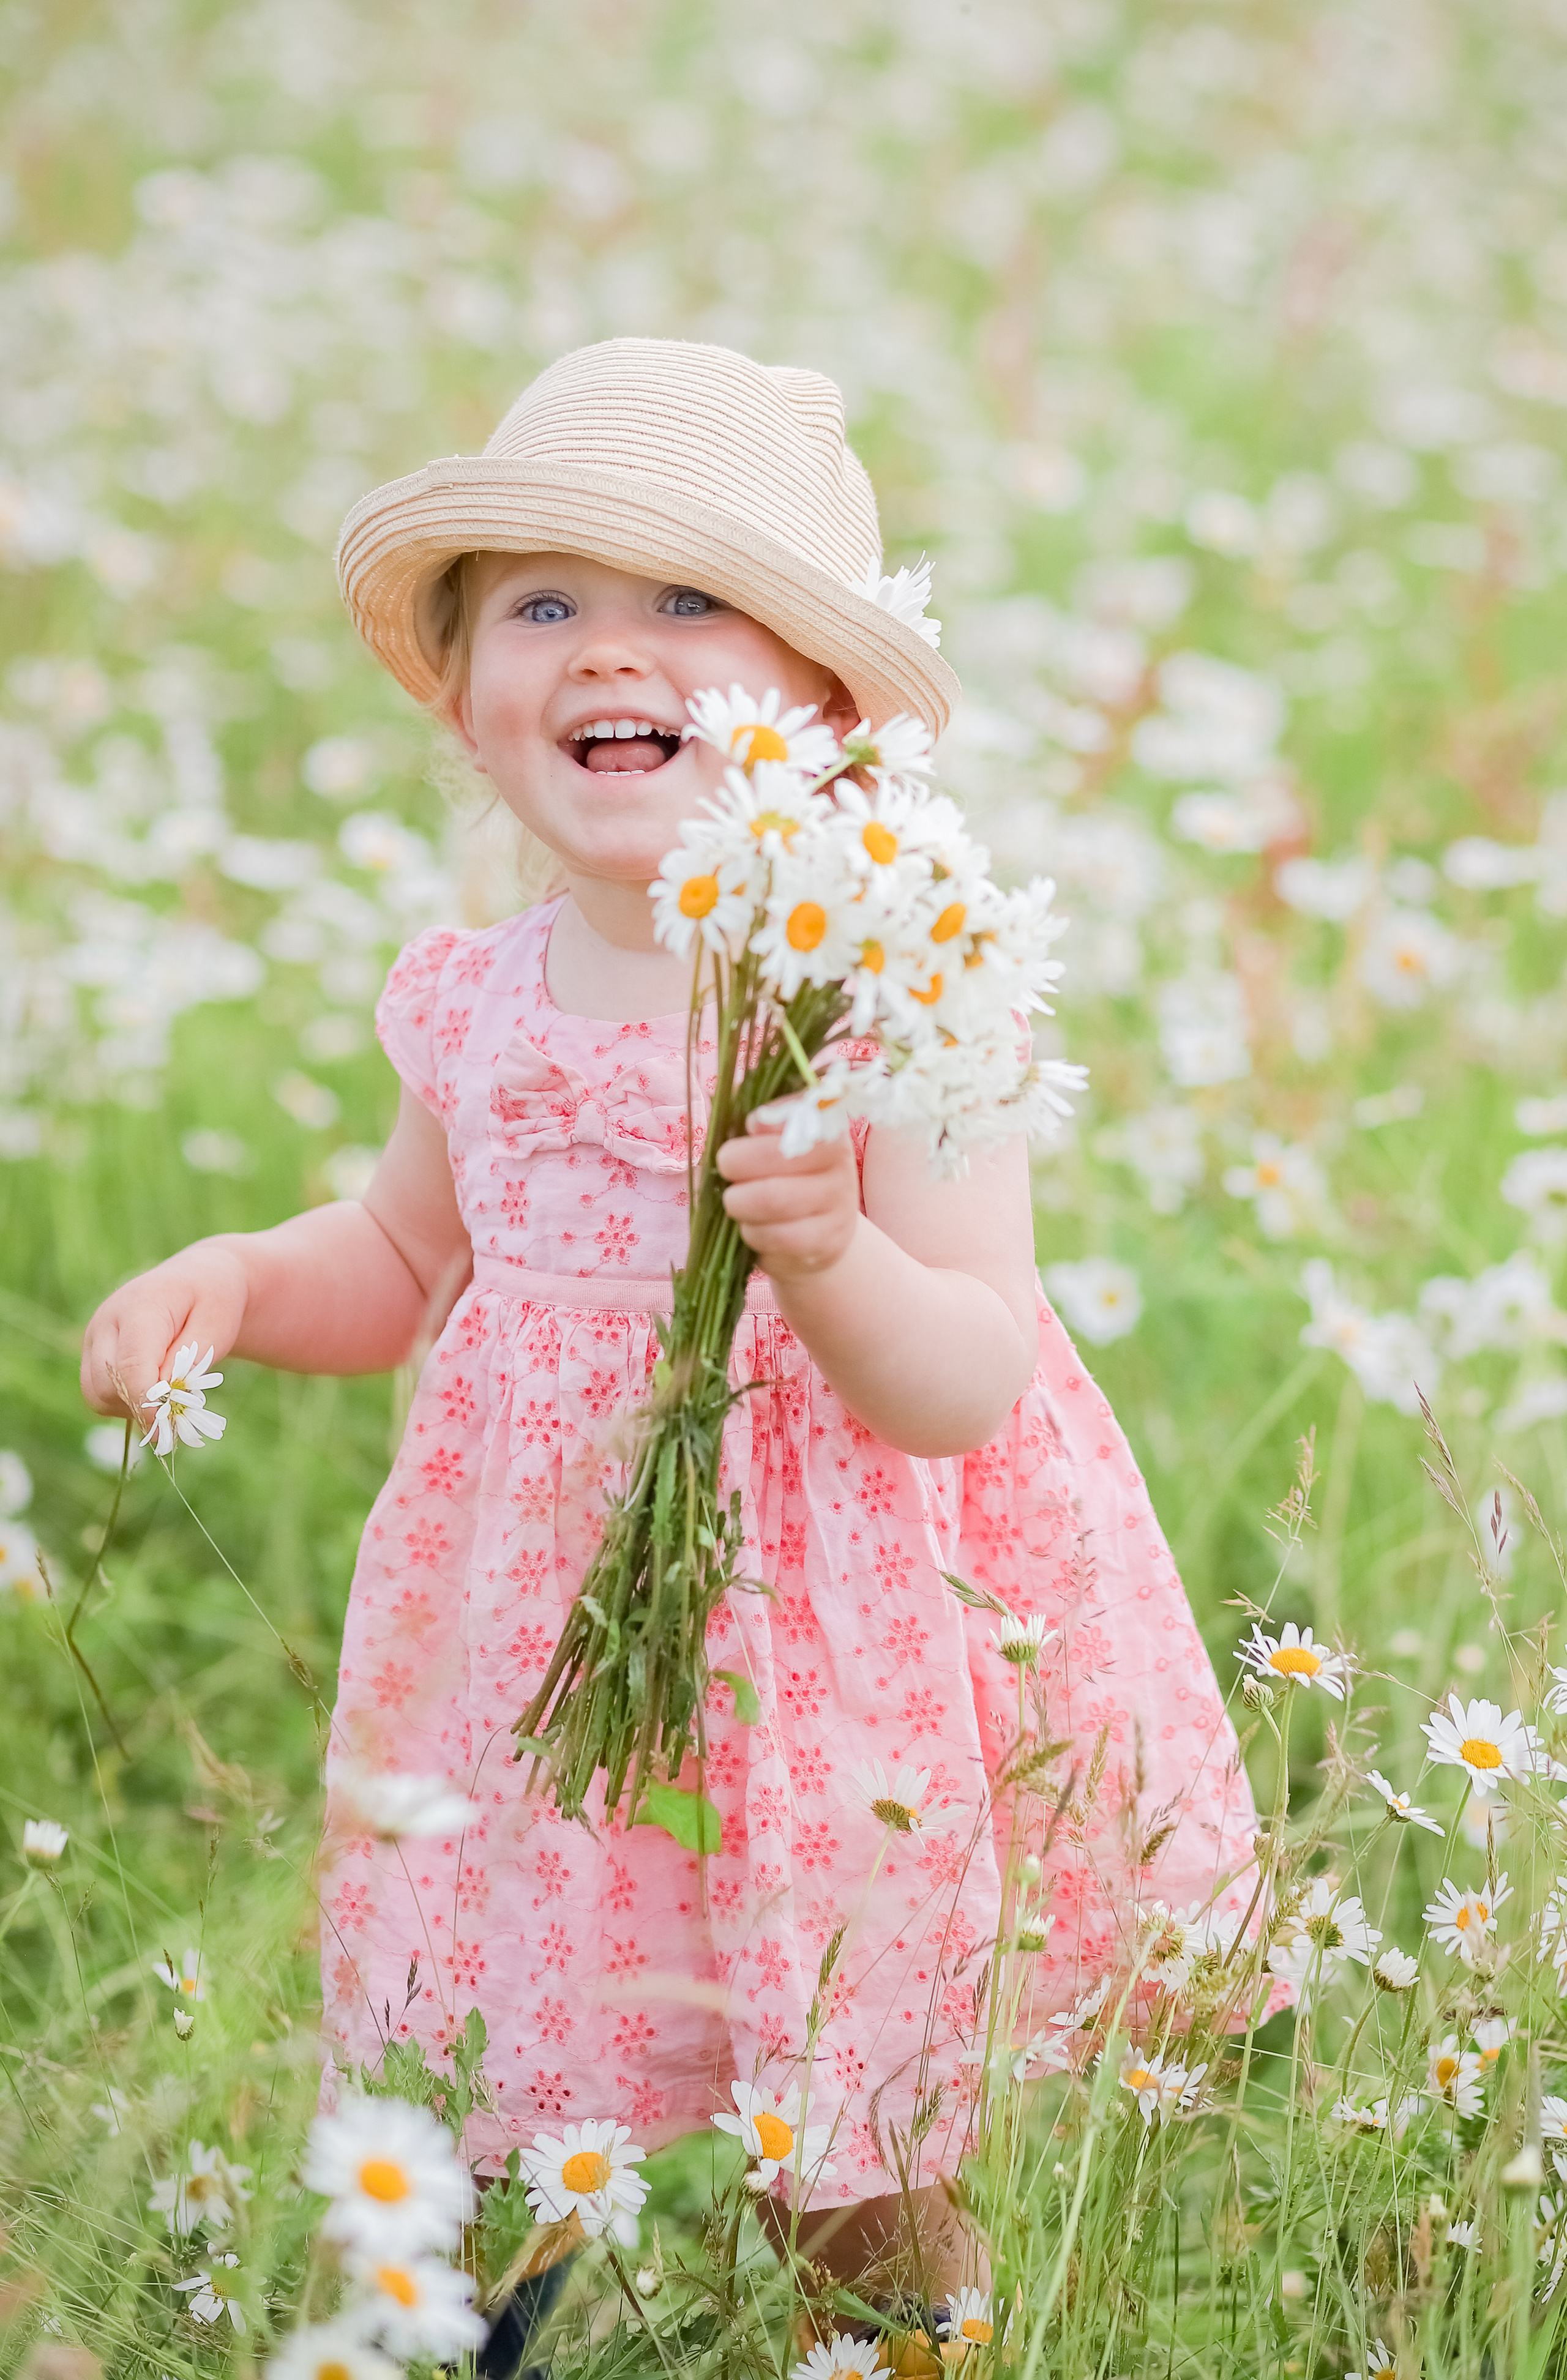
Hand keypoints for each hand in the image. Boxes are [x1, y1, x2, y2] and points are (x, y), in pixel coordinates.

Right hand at [80, 1244, 249, 1424]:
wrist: (199, 1279)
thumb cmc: (214, 1301)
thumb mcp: (216, 1326)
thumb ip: (188, 1360)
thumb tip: (161, 1395)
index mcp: (140, 1306)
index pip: (130, 1365)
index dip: (146, 1402)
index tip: (166, 1430)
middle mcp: (107, 1320)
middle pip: (106, 1383)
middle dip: (140, 1406)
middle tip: (177, 1414)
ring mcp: (95, 1335)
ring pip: (95, 1393)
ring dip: (130, 1407)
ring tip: (168, 1397)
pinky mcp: (93, 1351)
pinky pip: (97, 1392)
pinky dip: (123, 1402)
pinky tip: (153, 1393)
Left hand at [714, 1115, 859, 1280]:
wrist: (816, 1235)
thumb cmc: (780, 1177)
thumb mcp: (769, 1141)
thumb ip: (754, 1117)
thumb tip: (729, 1100)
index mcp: (825, 1127)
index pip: (796, 1111)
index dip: (763, 1119)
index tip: (748, 1126)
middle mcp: (840, 1161)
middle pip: (777, 1156)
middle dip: (735, 1162)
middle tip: (726, 1169)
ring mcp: (838, 1204)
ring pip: (773, 1199)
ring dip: (739, 1202)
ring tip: (737, 1202)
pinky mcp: (827, 1243)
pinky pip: (776, 1237)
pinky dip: (752, 1233)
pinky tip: (753, 1228)